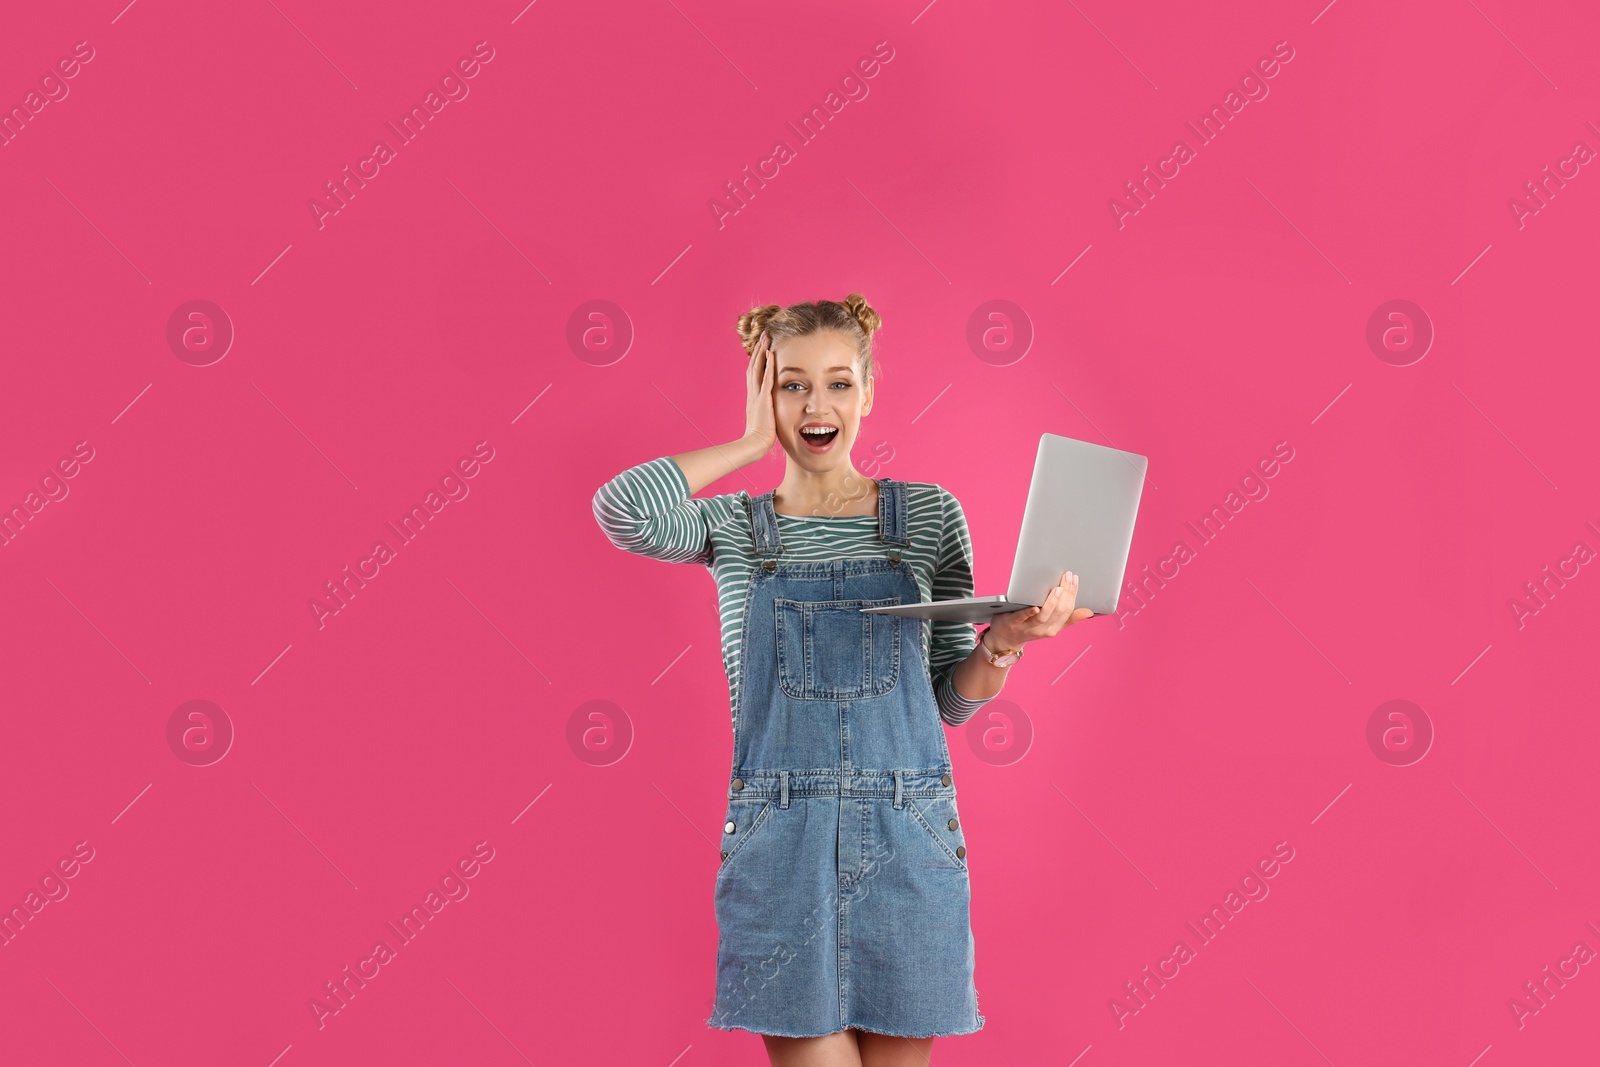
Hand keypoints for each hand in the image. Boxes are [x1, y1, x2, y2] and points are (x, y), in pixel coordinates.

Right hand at [743, 330, 776, 449]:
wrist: (754, 444)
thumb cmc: (760, 437)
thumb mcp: (764, 420)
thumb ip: (766, 411)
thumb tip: (771, 411)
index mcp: (753, 397)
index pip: (754, 374)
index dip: (757, 360)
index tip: (762, 348)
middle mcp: (753, 393)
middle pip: (754, 366)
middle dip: (759, 350)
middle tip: (763, 336)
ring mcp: (757, 395)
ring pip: (758, 368)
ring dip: (762, 352)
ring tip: (766, 338)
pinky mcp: (763, 399)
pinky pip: (766, 378)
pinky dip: (768, 365)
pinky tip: (771, 354)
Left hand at [987, 571, 1092, 647]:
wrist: (1005, 640)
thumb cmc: (1029, 627)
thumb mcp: (1051, 625)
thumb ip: (1069, 618)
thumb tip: (1089, 612)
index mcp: (1054, 628)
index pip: (1068, 610)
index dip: (1073, 594)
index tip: (1074, 579)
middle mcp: (1043, 630)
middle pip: (1059, 612)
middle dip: (1066, 593)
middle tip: (1067, 577)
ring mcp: (1028, 628)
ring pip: (1044, 616)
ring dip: (1052, 602)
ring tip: (1058, 588)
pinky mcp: (1012, 623)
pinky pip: (1022, 618)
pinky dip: (1029, 612)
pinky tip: (1035, 606)